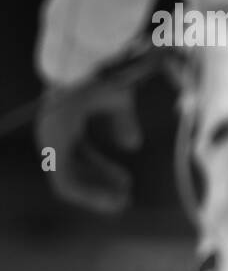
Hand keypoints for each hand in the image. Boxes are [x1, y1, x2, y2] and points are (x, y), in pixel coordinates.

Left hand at [36, 76, 141, 213]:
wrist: (87, 66)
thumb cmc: (100, 75)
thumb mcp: (118, 101)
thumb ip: (123, 122)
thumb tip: (132, 145)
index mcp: (65, 123)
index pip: (80, 155)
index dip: (103, 171)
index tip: (126, 183)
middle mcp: (54, 136)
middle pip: (74, 171)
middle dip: (100, 187)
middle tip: (123, 200)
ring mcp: (51, 143)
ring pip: (68, 182)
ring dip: (94, 196)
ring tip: (119, 204)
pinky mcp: (53, 150)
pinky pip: (66, 182)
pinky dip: (88, 194)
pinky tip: (109, 199)